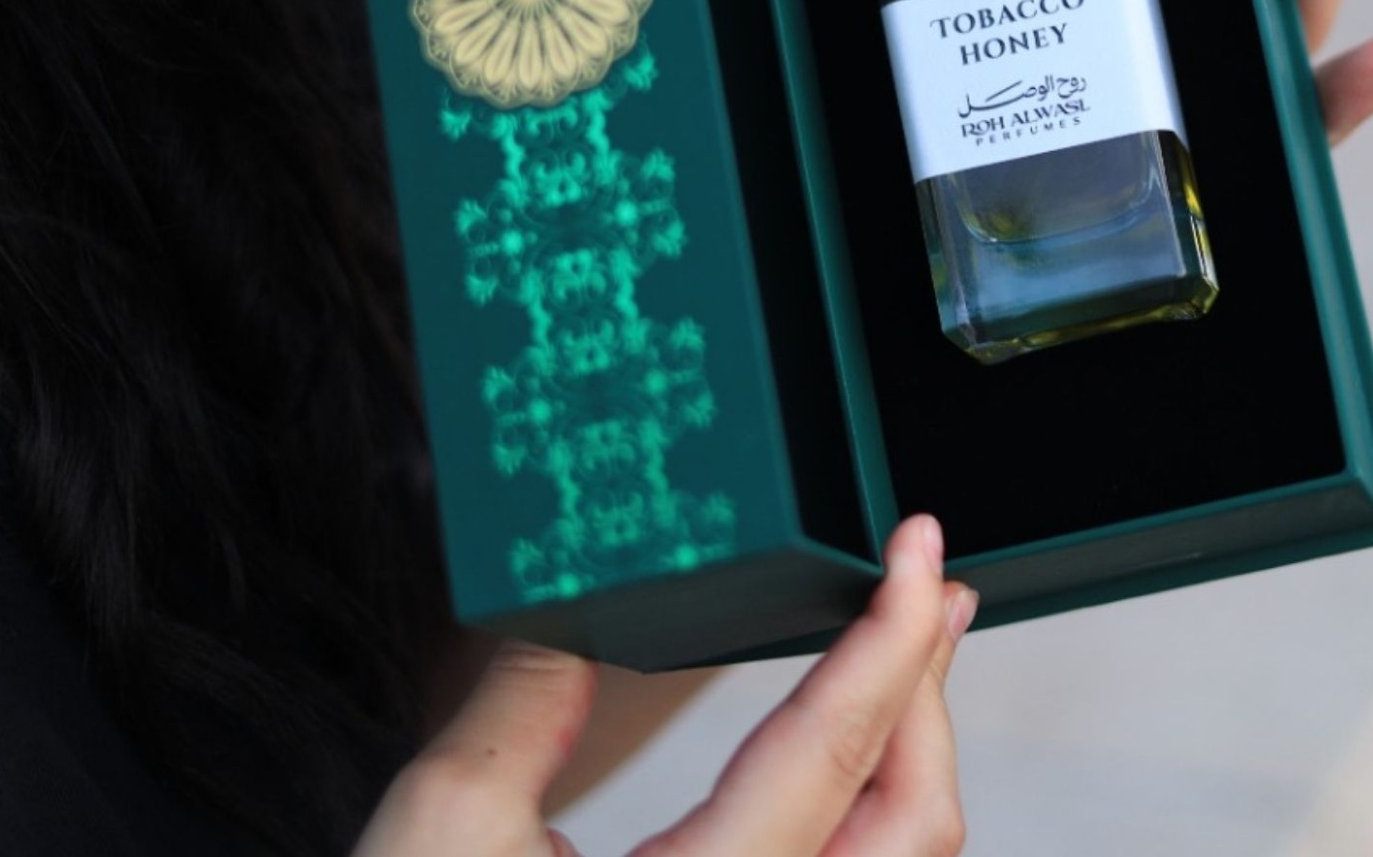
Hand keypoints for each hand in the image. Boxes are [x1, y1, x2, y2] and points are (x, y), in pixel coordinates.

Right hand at [355, 515, 976, 856]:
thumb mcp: (446, 828)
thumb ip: (526, 699)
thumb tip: (583, 592)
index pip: (832, 749)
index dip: (889, 635)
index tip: (916, 545)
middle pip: (914, 820)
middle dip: (927, 686)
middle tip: (925, 585)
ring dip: (916, 748)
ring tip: (911, 651)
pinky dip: (880, 808)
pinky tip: (860, 756)